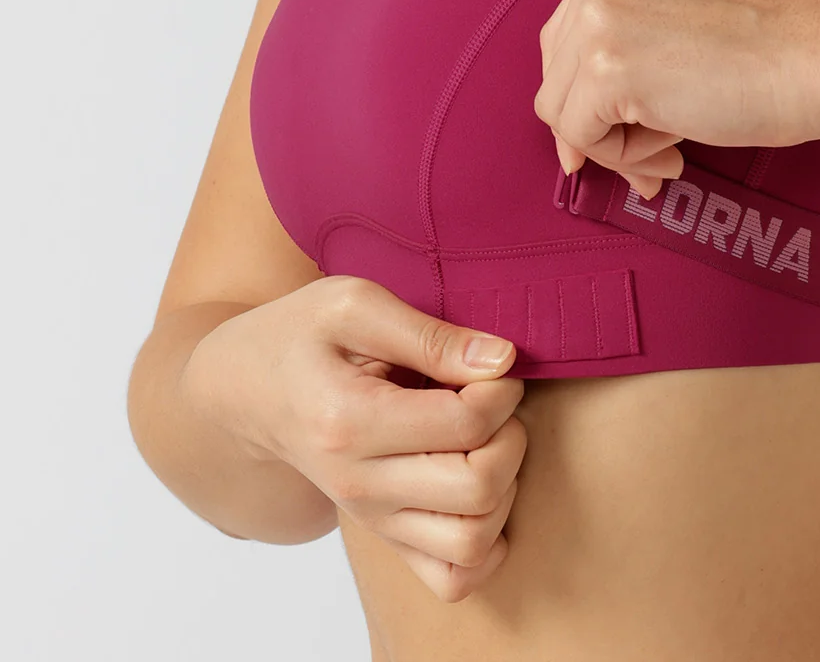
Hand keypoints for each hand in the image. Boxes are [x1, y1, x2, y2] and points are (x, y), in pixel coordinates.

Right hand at [181, 275, 528, 602]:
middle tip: (493, 400)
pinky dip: (486, 542)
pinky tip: (481, 490)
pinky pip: (454, 578)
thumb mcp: (354, 304)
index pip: (466, 425)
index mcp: (349, 421)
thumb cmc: (300, 335)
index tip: (490, 363)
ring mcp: (372, 520)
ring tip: (486, 442)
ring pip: (474, 543)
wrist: (246, 391)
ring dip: (505, 489)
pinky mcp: (384, 537)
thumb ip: (431, 333)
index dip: (500, 388)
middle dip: (510, 435)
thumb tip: (501, 360)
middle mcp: (359, 485)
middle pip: (479, 488)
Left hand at [535, 0, 819, 197]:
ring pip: (561, 109)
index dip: (591, 92)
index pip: (569, 35)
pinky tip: (674, 153)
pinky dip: (622, 158)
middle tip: (656, 156)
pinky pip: (580, 136)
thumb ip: (622, 51)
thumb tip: (571, 138)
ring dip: (615, 145)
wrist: (810, 58)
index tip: (627, 128)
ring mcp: (597, 16)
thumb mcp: (674, 19)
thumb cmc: (763, 49)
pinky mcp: (605, 68)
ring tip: (672, 153)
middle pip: (556, 72)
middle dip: (598, 124)